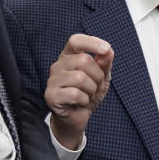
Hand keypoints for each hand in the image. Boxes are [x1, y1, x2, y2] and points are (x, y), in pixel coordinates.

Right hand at [45, 34, 112, 149]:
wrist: (76, 118)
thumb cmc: (86, 95)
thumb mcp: (101, 77)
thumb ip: (105, 63)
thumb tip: (108, 51)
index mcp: (68, 57)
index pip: (76, 40)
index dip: (92, 42)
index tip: (106, 49)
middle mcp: (58, 65)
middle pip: (83, 60)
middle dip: (97, 76)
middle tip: (95, 87)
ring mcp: (52, 80)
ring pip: (80, 78)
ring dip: (91, 90)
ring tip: (88, 95)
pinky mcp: (51, 95)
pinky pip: (75, 94)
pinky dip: (84, 100)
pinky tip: (80, 103)